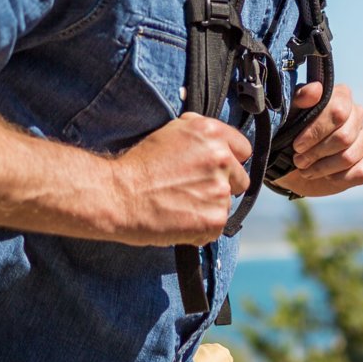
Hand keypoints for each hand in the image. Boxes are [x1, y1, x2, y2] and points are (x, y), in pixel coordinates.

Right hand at [108, 114, 253, 244]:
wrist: (118, 195)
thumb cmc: (137, 166)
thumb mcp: (170, 132)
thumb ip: (200, 136)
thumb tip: (216, 143)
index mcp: (211, 134)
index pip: (243, 149)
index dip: (230, 161)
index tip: (216, 170)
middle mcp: (221, 158)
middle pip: (240, 179)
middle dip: (222, 186)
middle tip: (193, 190)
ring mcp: (220, 189)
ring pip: (226, 204)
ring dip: (208, 208)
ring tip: (180, 205)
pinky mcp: (215, 218)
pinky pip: (216, 226)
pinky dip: (200, 228)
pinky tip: (179, 220)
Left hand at [270, 82, 362, 197]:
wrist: (295, 161)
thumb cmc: (293, 132)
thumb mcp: (289, 114)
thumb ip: (300, 99)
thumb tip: (315, 90)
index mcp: (341, 97)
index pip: (338, 112)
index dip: (316, 132)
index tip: (297, 145)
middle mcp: (358, 114)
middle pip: (344, 137)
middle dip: (317, 153)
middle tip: (299, 160)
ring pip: (349, 157)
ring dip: (323, 168)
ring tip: (307, 169)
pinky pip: (361, 172)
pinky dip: (339, 178)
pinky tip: (327, 176)